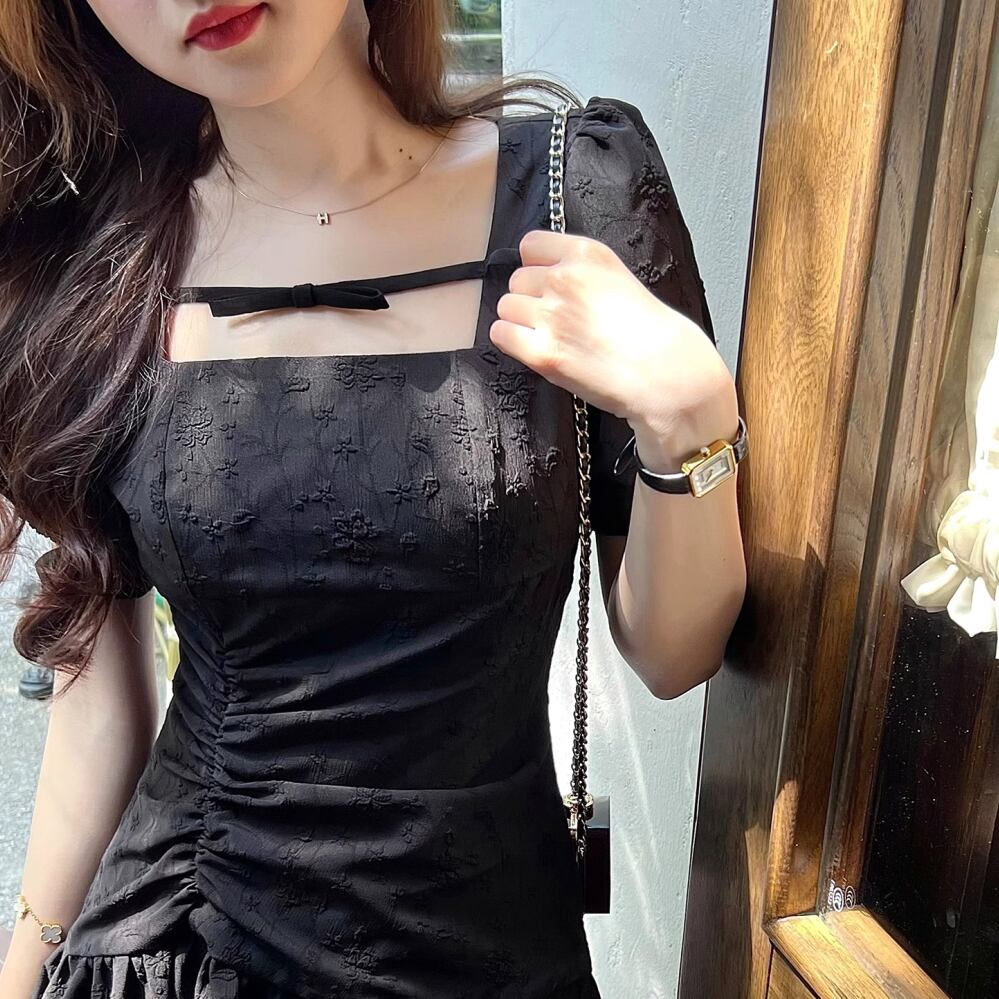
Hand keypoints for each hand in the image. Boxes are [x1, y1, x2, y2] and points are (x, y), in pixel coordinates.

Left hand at [490, 229, 737, 470]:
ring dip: (521, 321)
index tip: (549, 284)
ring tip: (549, 337)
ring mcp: (552, 315)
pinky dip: (512, 342)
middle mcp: (565, 279)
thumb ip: (580, 271)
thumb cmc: (650, 332)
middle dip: (531, 298)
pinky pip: (501, 334)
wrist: (666, 372)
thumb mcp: (617, 278)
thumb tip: (542, 275)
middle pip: (517, 280)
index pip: (531, 245)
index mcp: (586, 254)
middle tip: (557, 320)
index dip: (536, 267)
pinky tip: (533, 349)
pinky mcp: (543, 352)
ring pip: (506, 307)